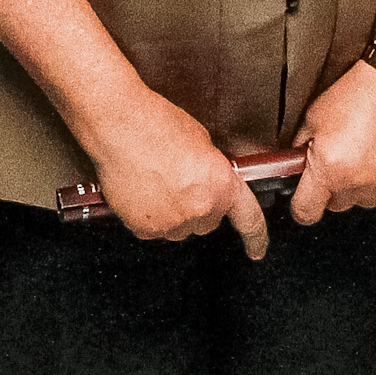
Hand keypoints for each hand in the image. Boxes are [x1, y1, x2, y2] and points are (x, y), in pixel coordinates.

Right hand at [81, 91, 268, 258]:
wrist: (118, 126)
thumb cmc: (157, 124)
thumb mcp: (202, 141)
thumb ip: (213, 170)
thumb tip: (209, 182)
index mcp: (221, 185)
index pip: (249, 219)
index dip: (255, 238)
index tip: (257, 250)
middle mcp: (200, 209)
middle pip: (208, 221)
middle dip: (200, 206)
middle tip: (181, 181)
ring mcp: (171, 222)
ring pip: (180, 227)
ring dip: (174, 212)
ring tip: (156, 181)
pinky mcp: (144, 228)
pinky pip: (154, 228)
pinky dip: (150, 215)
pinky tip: (142, 190)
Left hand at [291, 61, 375, 223]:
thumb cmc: (357, 93)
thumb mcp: (314, 117)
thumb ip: (300, 148)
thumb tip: (293, 166)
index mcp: (329, 169)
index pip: (306, 212)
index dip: (303, 205)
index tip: (306, 197)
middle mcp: (357, 183)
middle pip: (337, 205)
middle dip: (335, 186)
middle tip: (342, 157)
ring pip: (364, 200)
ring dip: (362, 185)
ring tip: (366, 151)